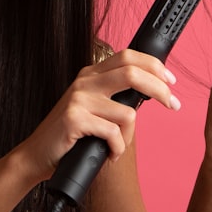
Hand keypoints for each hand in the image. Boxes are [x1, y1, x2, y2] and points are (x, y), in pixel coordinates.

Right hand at [16, 49, 179, 183]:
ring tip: (117, 146)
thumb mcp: (93, 108)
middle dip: (159, 88)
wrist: (37, 155)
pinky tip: (108, 154)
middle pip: (132, 72)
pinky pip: (113, 133)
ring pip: (127, 113)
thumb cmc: (70, 136)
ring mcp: (78, 99)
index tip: (171, 81)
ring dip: (129, 137)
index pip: (128, 56)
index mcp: (91, 75)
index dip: (154, 65)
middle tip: (173, 104)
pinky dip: (116, 149)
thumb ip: (115, 96)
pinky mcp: (74, 119)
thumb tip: (151, 93)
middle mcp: (85, 82)